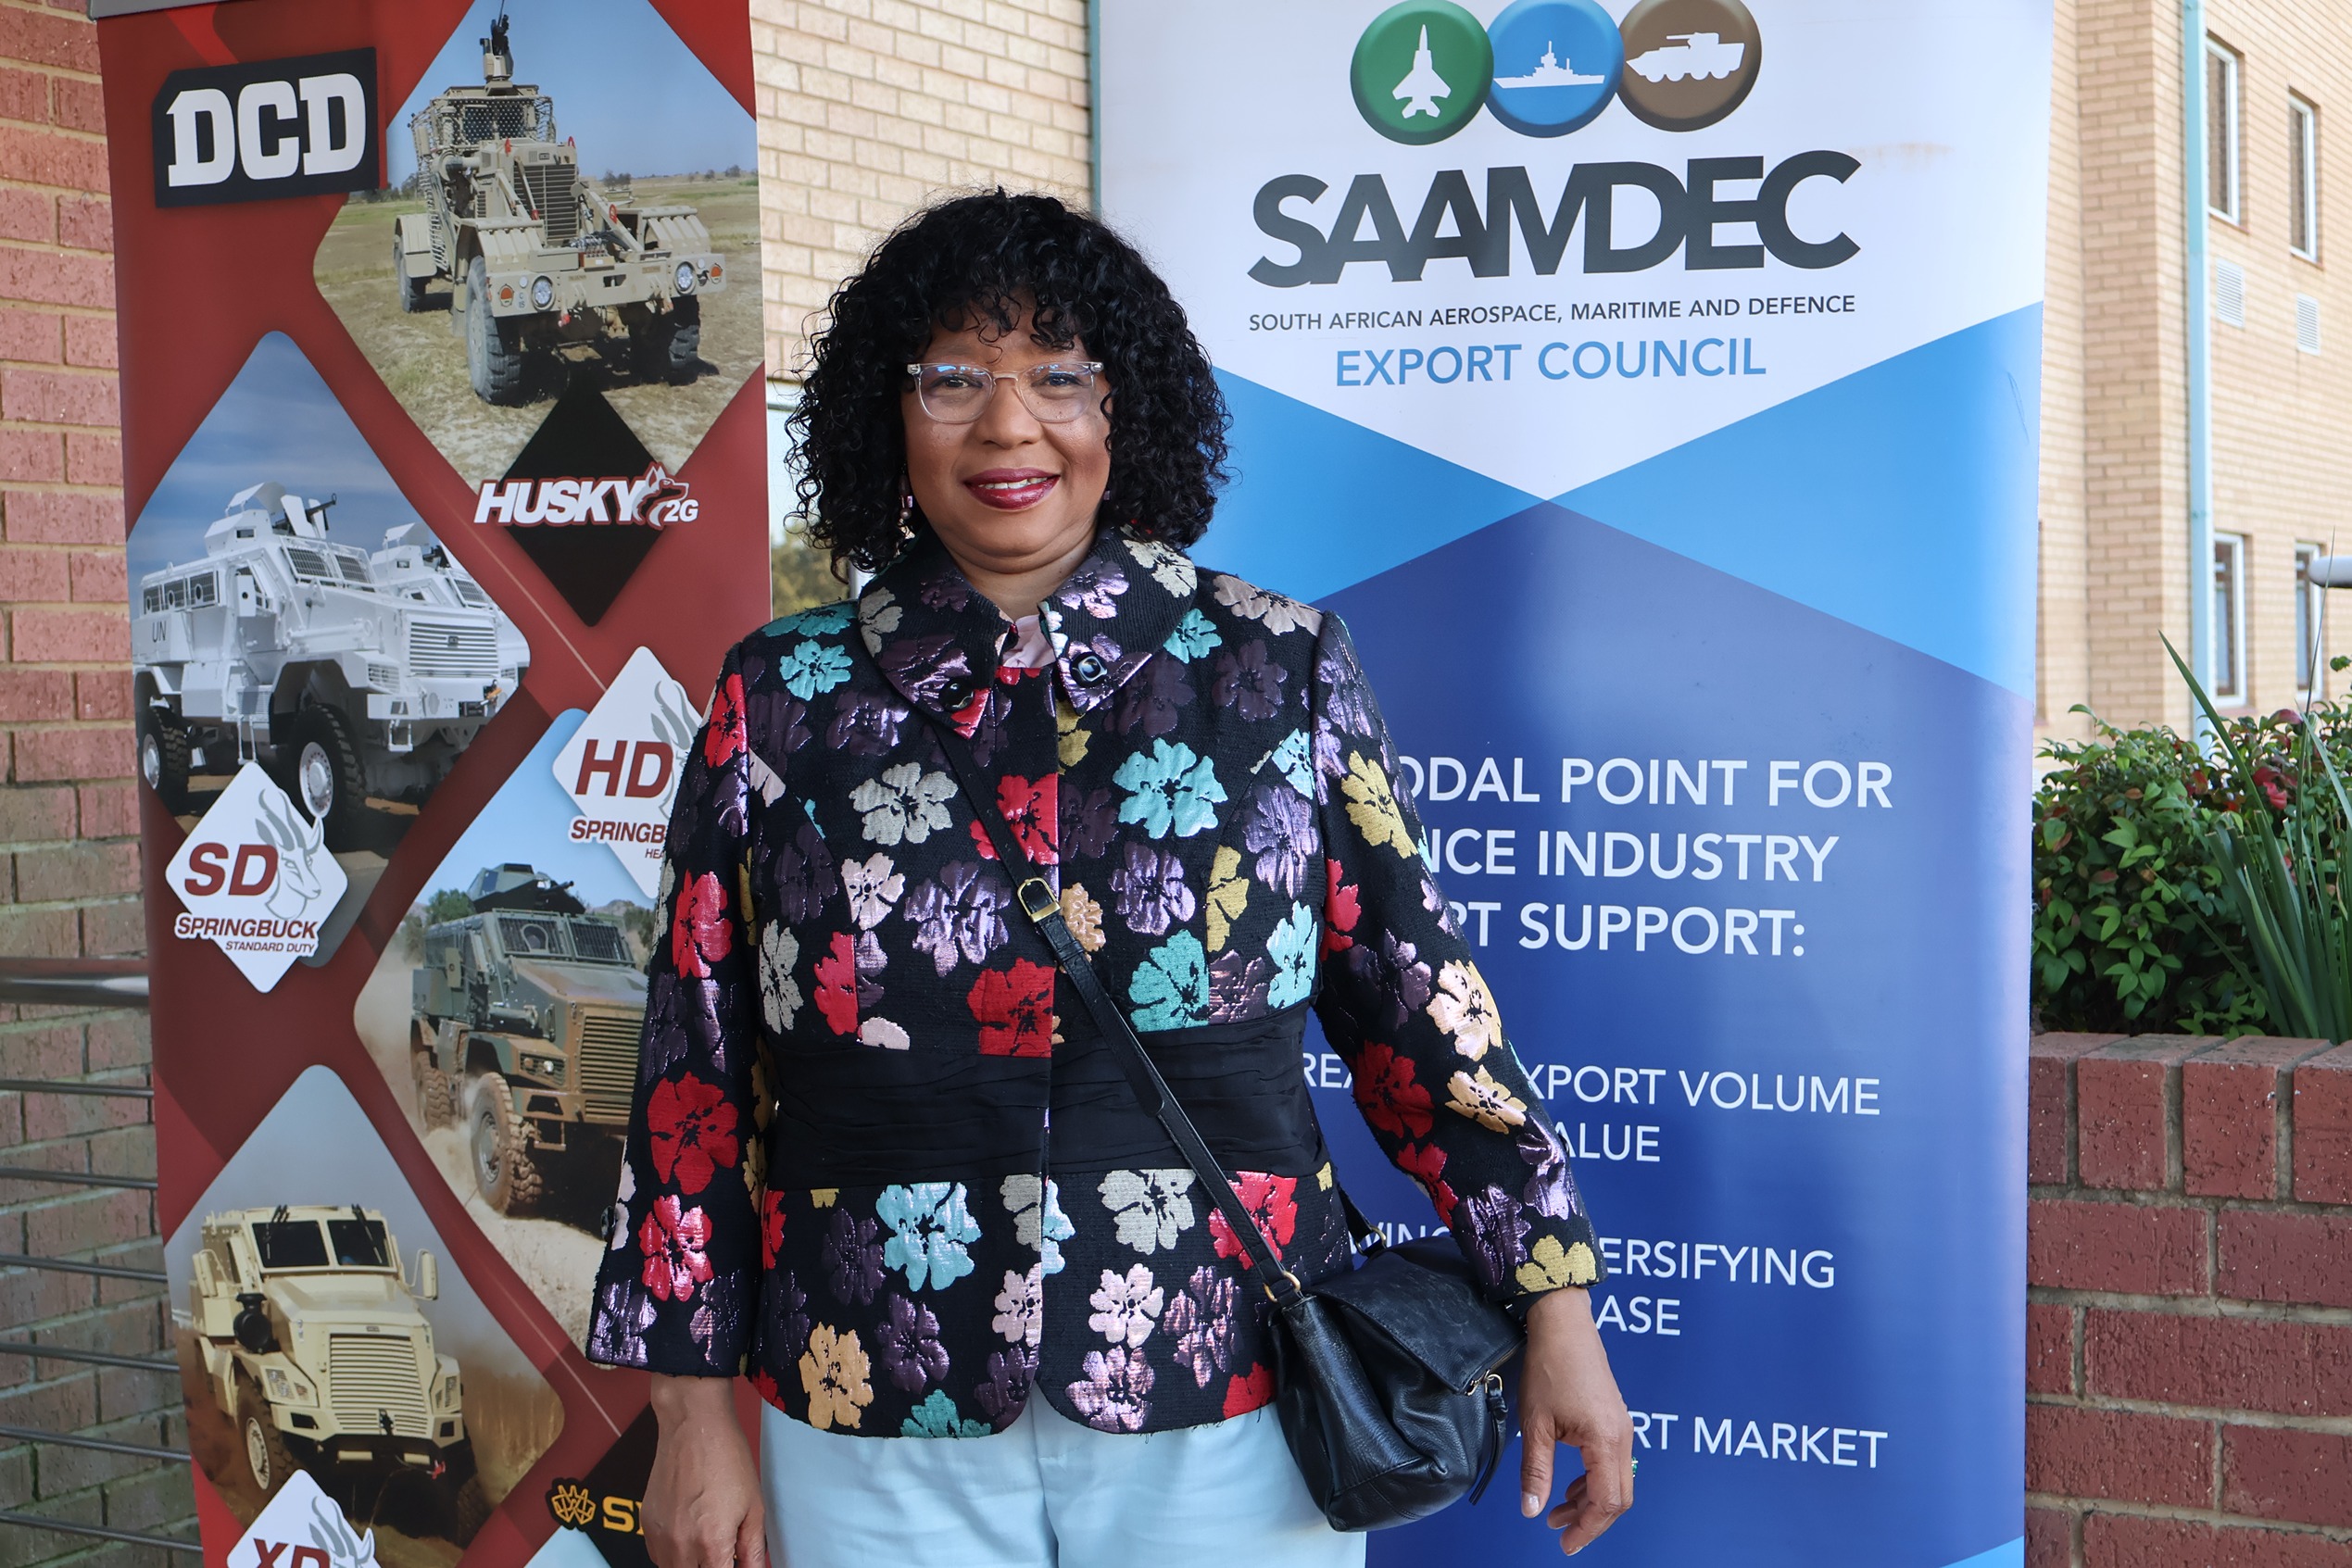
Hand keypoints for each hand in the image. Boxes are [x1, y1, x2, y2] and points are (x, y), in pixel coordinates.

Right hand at [644, 1374, 768, 1567]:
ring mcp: (659, 1536)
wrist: (694, 1426)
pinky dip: (674, 1554)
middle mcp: (680, 1545)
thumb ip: (753, 1549)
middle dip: (711, 1567)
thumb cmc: (726, 1458)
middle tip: (724, 1551)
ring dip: (691, 1564)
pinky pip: (658, 1556)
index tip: (735, 1562)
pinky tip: (689, 1533)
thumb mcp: (753, 1507)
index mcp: (710, 1543)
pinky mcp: (646, 1525)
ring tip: (707, 1538)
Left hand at [1518, 1288, 1632, 1554]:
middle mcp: (1623, 1437)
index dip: (1587, 1529)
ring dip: (1589, 1501)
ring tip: (1557, 1511)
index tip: (1565, 1544)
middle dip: (1591, 1521)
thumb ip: (1536, 1471)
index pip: (1606, 1502)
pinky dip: (1592, 1481)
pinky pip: (1611, 1463)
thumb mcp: (1536, 1424)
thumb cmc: (1549, 1368)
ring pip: (1616, 1482)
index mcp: (1606, 1441)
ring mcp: (1622, 1428)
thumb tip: (1532, 1510)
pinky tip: (1568, 1484)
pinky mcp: (1614, 1420)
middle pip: (1618, 1498)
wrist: (1563, 1324)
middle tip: (1561, 1533)